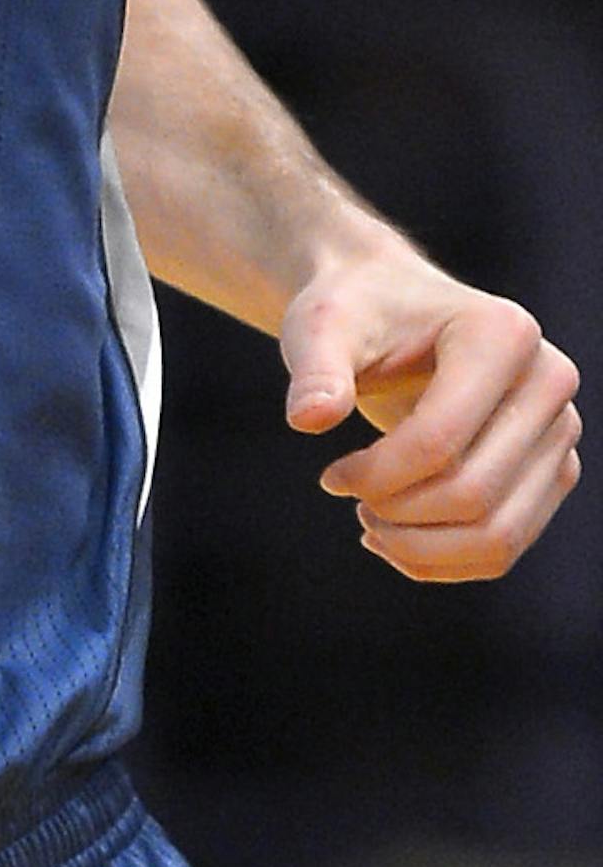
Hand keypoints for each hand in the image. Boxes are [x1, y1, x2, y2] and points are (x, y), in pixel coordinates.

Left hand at [280, 241, 580, 580]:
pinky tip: (393, 538)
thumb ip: (315, 370)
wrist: (391, 307)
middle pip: (473, 494)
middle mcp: (549, 382)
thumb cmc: (357, 311)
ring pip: (499, 536)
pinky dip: (444, 560)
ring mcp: (558, 431)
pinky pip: (505, 546)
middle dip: (396, 513)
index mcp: (502, 334)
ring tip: (368, 521)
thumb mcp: (323, 326)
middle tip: (346, 495)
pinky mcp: (551, 469)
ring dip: (420, 548)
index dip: (375, 475)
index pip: (440, 441)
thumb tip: (308, 419)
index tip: (330, 476)